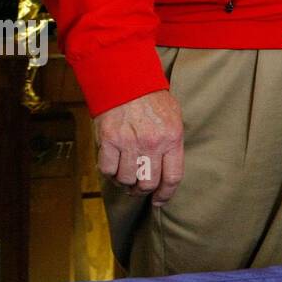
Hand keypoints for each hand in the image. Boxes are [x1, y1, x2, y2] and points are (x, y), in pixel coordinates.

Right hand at [94, 89, 184, 205]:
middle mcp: (152, 142)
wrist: (128, 81)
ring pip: (126, 180)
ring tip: (126, 173)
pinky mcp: (109, 141)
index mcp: (172, 138)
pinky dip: (110, 173)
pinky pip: (108, 170)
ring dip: (125, 182)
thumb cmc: (152, 99)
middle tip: (139, 187)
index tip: (159, 200)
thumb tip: (167, 172)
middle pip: (148, 183)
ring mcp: (130, 142)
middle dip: (143, 190)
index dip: (165, 194)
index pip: (172, 177)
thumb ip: (172, 144)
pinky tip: (114, 165)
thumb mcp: (173, 118)